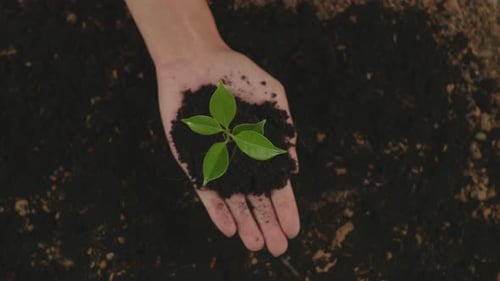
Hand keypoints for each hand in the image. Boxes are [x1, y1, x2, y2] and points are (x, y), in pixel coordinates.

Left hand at [156, 50, 299, 255]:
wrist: (198, 61)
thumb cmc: (239, 74)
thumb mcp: (272, 97)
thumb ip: (283, 130)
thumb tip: (294, 168)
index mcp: (260, 147)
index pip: (276, 185)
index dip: (286, 207)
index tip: (294, 230)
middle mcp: (240, 159)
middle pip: (256, 199)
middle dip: (268, 224)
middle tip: (278, 249)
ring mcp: (216, 162)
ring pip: (233, 200)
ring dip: (245, 223)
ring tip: (256, 246)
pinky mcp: (193, 160)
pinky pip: (205, 189)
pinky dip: (216, 209)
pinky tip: (229, 229)